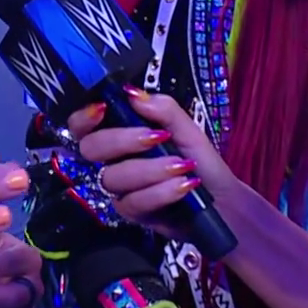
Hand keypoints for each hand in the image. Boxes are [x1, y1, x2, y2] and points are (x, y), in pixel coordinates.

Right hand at [68, 90, 238, 239]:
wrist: (223, 201)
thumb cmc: (200, 161)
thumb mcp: (187, 129)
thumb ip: (162, 109)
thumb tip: (132, 93)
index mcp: (121, 134)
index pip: (84, 125)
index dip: (83, 117)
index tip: (103, 109)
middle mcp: (113, 160)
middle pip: (90, 149)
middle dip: (121, 140)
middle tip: (156, 137)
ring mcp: (119, 189)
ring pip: (112, 177)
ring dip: (149, 169)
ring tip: (182, 166)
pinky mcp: (131, 213)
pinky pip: (132, 202)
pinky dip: (160, 192)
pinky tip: (183, 186)